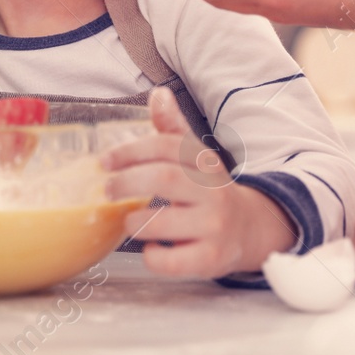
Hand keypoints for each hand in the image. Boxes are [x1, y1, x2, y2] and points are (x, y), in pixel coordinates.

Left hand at [102, 87, 296, 276]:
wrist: (250, 230)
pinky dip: (152, 255)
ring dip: (134, 221)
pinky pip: (172, 260)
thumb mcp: (196, 159)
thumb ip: (173, 129)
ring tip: (128, 221)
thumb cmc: (209, 191)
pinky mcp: (211, 259)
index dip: (131, 151)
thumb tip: (157, 94)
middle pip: (164, 179)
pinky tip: (150, 247)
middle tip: (107, 190)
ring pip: (163, 221)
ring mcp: (215, 227)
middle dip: (127, 183)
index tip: (104, 161)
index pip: (167, 146)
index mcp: (207, 163)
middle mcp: (215, 192)